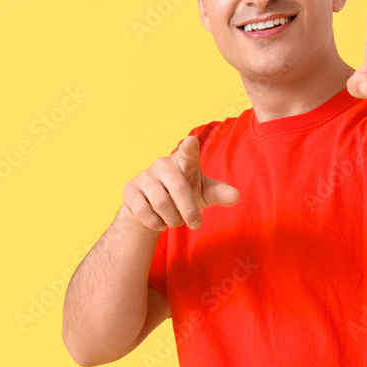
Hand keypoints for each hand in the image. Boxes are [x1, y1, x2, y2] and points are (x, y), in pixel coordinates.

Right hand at [122, 135, 239, 231]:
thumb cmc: (183, 195)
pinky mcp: (130, 189)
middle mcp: (163, 164)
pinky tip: (160, 221)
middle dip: (189, 211)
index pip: (187, 152)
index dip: (189, 147)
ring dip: (173, 219)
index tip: (191, 142)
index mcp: (184, 161)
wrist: (152, 207)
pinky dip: (156, 223)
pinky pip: (144, 211)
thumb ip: (220, 193)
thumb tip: (236, 196)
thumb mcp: (204, 193)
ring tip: (176, 221)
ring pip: (161, 203)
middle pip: (178, 188)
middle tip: (195, 224)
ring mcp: (145, 176)